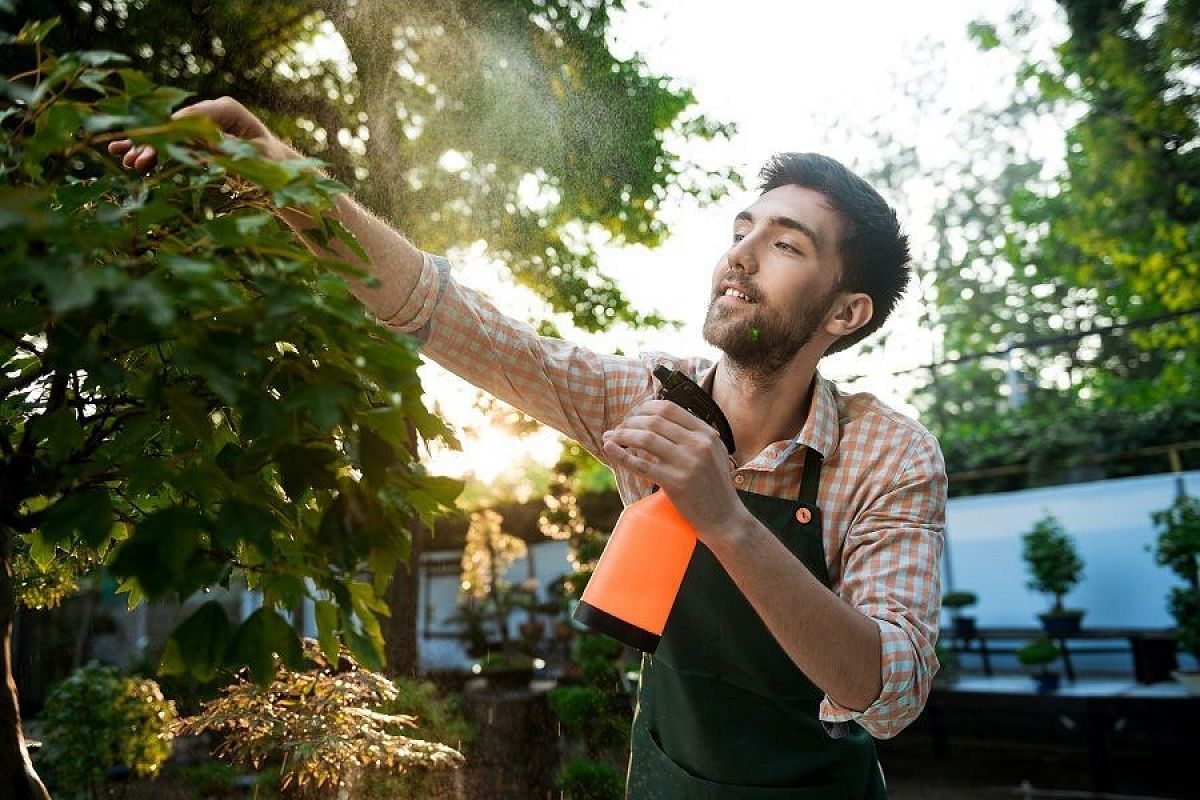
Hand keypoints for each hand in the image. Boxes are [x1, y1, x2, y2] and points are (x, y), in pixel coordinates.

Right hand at [107, 96, 289, 171]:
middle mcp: (210, 111)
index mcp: (227, 109)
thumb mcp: (255, 157)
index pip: (191, 117)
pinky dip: (152, 150)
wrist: (277, 165)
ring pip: (168, 134)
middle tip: (135, 161)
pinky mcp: (196, 135)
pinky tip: (126, 156)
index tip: (149, 145)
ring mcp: (201, 123)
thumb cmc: (272, 161)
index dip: (168, 131)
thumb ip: (229, 149)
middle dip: (153, 142)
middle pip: (175, 125)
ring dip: (146, 147)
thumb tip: (204, 144)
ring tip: (126, 161)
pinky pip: (171, 142)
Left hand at [601, 399, 746, 541]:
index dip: (645, 408)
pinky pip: (641, 465)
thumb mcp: (714, 453)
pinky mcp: (675, 483)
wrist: (724, 518)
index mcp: (707, 434)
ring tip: (611, 437)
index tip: (633, 415)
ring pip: (645, 439)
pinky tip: (609, 448)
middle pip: (654, 421)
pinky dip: (621, 454)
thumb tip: (658, 420)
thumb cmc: (714, 487)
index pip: (669, 409)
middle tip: (619, 429)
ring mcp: (687, 463)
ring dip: (622, 435)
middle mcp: (699, 445)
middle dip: (630, 422)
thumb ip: (693, 436)